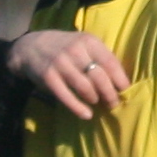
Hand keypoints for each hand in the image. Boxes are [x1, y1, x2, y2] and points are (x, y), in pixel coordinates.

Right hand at [4, 28, 126, 121]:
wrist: (31, 46)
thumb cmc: (66, 48)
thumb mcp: (83, 44)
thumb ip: (100, 57)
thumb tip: (121, 81)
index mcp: (88, 41)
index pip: (110, 63)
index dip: (120, 80)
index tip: (125, 91)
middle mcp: (75, 50)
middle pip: (100, 77)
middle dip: (110, 94)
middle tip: (113, 103)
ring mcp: (60, 63)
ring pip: (85, 88)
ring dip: (95, 99)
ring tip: (97, 102)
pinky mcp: (49, 77)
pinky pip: (67, 96)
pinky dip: (78, 108)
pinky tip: (87, 115)